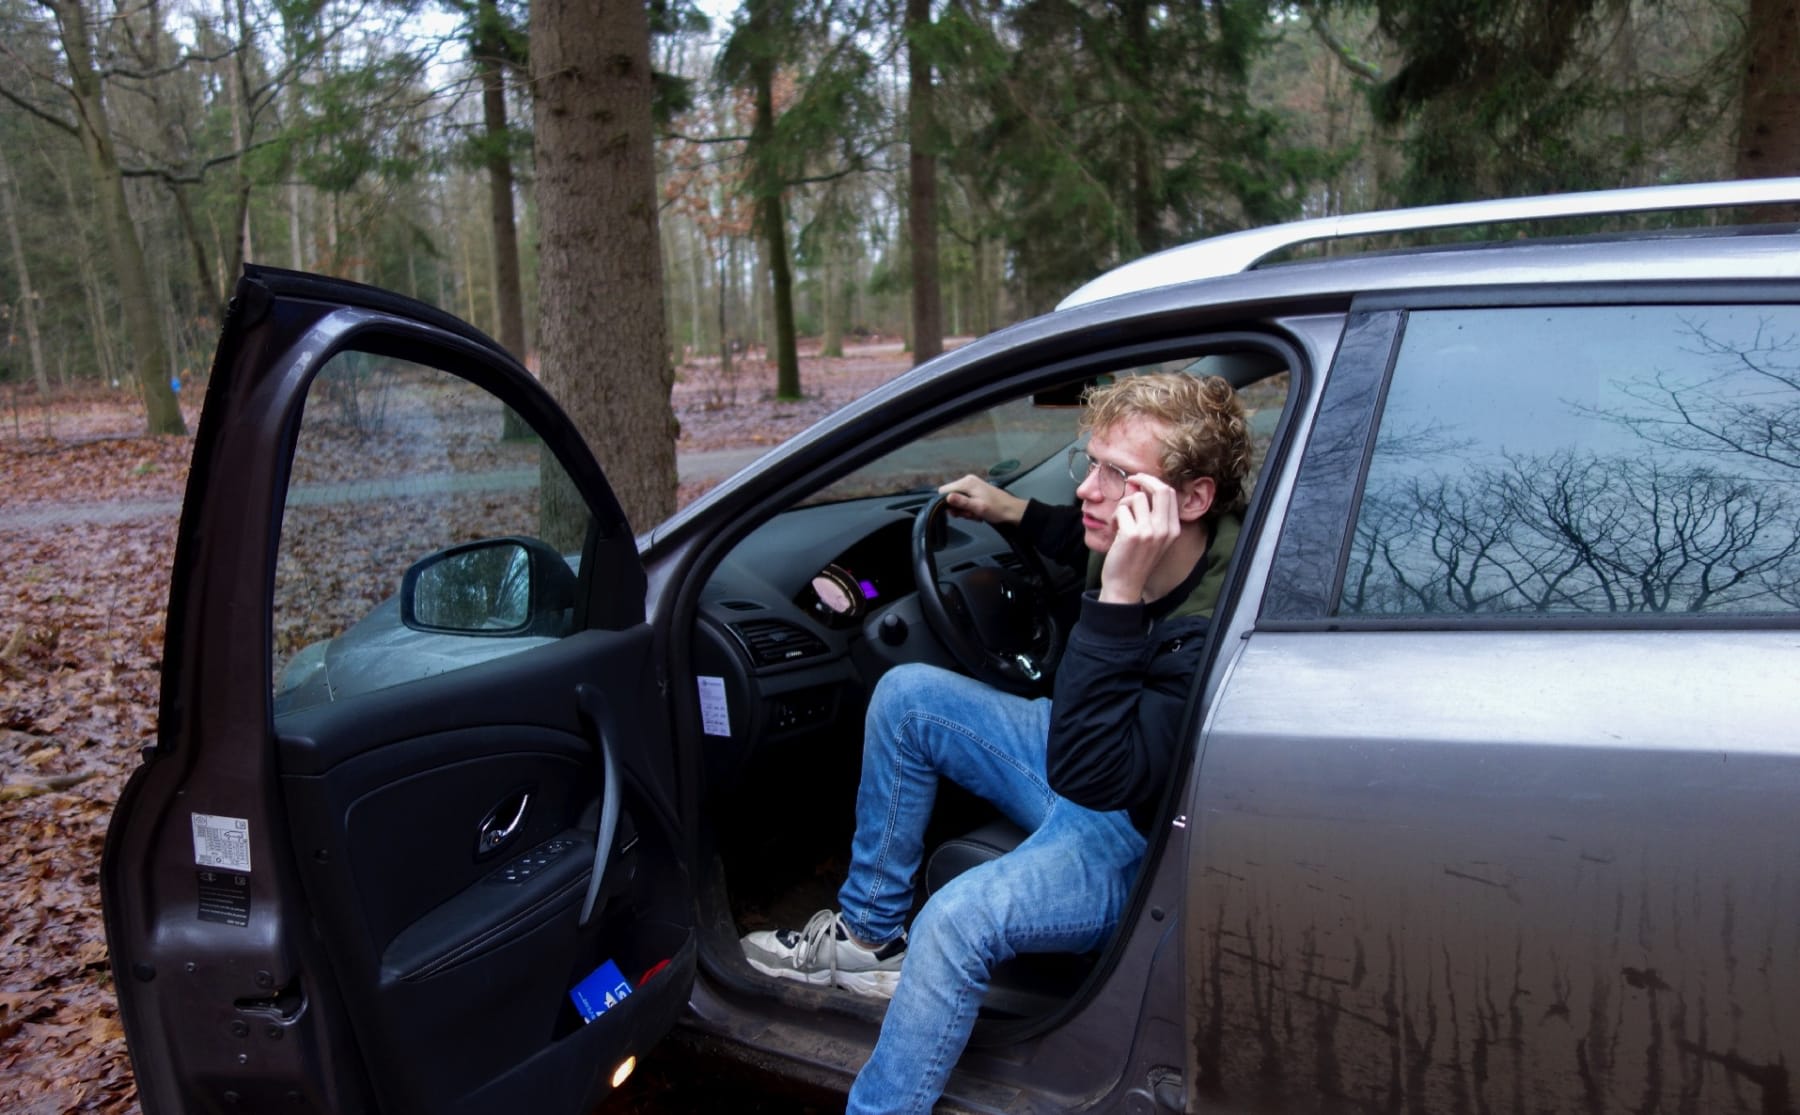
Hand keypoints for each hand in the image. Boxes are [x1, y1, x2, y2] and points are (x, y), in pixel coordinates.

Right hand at [938, 474, 1025, 525]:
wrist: (1012, 510)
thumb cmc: (996, 509)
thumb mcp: (978, 507)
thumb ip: (962, 502)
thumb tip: (946, 498)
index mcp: (966, 482)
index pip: (944, 490)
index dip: (946, 503)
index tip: (956, 512)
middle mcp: (967, 481)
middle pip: (951, 496)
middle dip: (958, 508)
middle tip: (969, 515)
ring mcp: (972, 486)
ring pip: (958, 500)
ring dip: (965, 510)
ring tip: (975, 514)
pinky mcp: (976, 491)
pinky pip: (965, 501)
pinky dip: (970, 509)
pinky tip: (978, 513)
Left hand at [1097, 474, 1182, 603]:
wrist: (1125, 585)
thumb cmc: (1136, 560)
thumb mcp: (1155, 539)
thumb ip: (1155, 516)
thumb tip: (1143, 487)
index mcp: (1173, 529)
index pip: (1170, 493)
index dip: (1154, 482)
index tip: (1141, 480)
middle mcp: (1165, 529)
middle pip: (1160, 489)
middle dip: (1143, 479)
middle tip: (1131, 480)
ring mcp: (1150, 531)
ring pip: (1136, 497)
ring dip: (1123, 504)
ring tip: (1120, 520)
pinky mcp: (1132, 534)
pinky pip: (1121, 510)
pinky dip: (1114, 517)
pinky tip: (1114, 530)